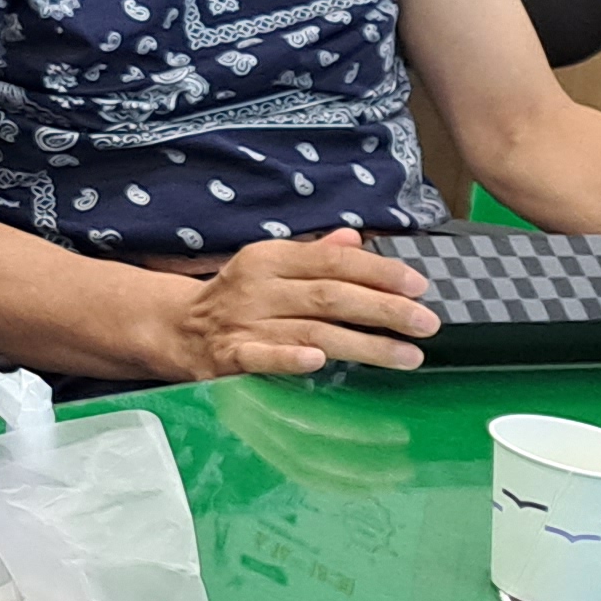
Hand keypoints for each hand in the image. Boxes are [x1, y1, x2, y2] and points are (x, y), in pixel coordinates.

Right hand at [166, 229, 438, 379]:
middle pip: (330, 297)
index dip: (379, 272)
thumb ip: (314, 255)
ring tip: (408, 356)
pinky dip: (289, 358)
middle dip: (384, 310)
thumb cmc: (235, 297)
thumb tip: (357, 238)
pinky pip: (262, 357)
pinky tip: (318, 362)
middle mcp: (258, 288)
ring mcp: (244, 323)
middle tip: (427, 324)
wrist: (174, 328)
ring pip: (313, 332)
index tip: (418, 286)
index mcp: (270, 259)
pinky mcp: (230, 357)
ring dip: (364, 345)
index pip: (333, 261)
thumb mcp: (270, 266)